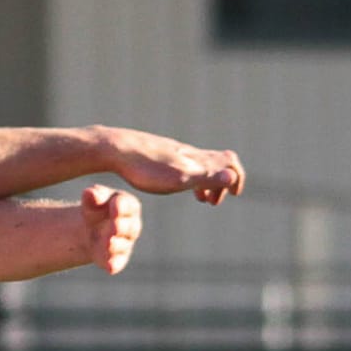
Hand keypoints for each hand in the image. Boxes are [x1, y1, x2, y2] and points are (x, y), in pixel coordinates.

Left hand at [84, 185, 141, 274]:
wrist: (89, 229)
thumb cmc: (96, 209)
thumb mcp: (93, 199)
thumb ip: (94, 195)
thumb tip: (89, 193)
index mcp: (128, 207)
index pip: (128, 206)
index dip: (122, 206)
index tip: (114, 205)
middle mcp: (131, 226)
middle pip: (128, 227)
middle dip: (120, 226)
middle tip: (113, 227)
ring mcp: (125, 243)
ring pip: (123, 245)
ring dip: (115, 245)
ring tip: (108, 243)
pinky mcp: (116, 259)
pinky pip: (117, 263)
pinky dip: (114, 265)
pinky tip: (109, 267)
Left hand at [102, 127, 244, 205]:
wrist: (113, 149)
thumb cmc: (145, 168)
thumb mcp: (179, 178)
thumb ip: (206, 178)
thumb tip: (234, 177)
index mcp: (196, 159)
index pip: (229, 162)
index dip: (237, 178)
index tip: (233, 195)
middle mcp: (188, 152)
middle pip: (217, 162)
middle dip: (221, 182)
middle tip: (213, 201)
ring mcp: (172, 152)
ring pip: (198, 163)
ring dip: (205, 181)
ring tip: (199, 198)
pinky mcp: (157, 153)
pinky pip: (180, 163)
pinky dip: (187, 176)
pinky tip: (173, 185)